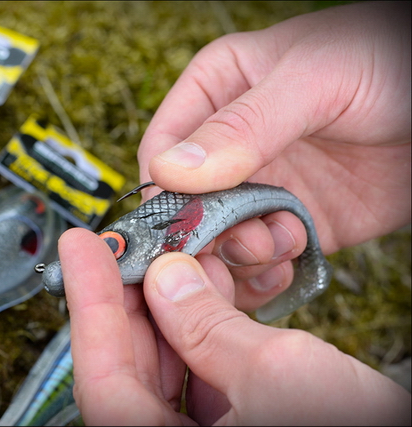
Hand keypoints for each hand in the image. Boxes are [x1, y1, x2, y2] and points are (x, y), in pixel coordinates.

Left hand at [61, 228, 410, 425]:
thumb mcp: (280, 378)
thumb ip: (211, 328)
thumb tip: (169, 280)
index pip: (101, 378)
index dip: (89, 304)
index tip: (82, 250)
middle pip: (129, 367)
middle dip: (133, 299)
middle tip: (131, 248)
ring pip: (166, 367)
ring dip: (172, 309)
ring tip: (179, 260)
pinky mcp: (238, 425)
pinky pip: (201, 374)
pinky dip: (203, 330)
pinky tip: (212, 293)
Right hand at [137, 1, 410, 311]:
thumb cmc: (382, 62)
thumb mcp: (312, 80)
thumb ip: (242, 126)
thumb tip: (170, 171)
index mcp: (217, 93)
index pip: (161, 149)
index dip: (164, 189)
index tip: (180, 219)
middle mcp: (230, 145)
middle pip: (186, 202)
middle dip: (203, 231)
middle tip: (235, 243)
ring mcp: (263, 185)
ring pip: (220, 237)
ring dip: (239, 253)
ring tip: (276, 242)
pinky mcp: (295, 221)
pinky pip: (261, 258)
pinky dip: (265, 272)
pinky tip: (287, 261)